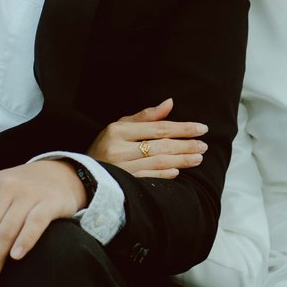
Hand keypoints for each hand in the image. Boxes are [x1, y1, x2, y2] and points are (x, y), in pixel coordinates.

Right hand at [87, 97, 207, 178]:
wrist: (82, 174)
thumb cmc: (106, 146)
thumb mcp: (120, 126)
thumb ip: (146, 116)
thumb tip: (170, 102)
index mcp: (118, 130)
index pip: (158, 128)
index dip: (182, 128)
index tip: (202, 128)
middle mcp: (119, 148)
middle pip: (161, 146)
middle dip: (186, 145)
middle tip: (204, 145)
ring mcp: (121, 167)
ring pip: (158, 162)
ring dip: (181, 160)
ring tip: (198, 158)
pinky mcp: (122, 183)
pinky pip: (148, 178)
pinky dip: (164, 174)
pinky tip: (177, 172)